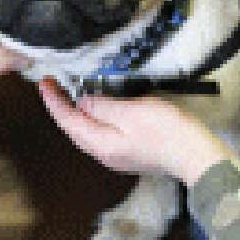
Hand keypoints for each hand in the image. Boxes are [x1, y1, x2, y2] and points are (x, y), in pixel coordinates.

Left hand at [38, 79, 231, 182]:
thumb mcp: (131, 111)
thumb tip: (83, 102)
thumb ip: (103, 106)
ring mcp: (117, 156)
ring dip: (76, 114)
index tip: (44, 83)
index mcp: (101, 144)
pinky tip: (96, 109)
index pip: (68, 121)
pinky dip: (92, 119)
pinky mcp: (130, 153)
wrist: (195, 155)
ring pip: (87, 133)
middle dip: (61, 107)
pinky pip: (101, 134)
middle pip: (74, 129)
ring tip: (69, 94)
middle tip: (52, 86)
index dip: (54, 101)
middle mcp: (104, 154)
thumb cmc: (167, 132)